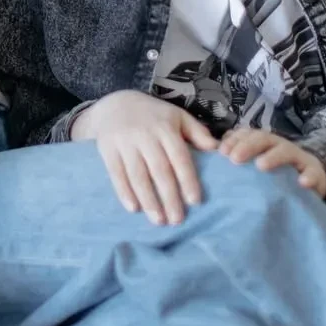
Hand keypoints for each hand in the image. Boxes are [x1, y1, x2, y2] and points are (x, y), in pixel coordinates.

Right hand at [73, 90, 217, 225]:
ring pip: (138, 175)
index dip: (187, 180)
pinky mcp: (108, 149)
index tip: (195, 201)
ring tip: (159, 221)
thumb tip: (217, 148)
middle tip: (177, 220)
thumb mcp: (177, 116)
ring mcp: (125, 143)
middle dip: (169, 197)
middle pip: (159, 170)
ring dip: (149, 200)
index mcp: (165, 128)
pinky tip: (134, 209)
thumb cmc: (153, 115)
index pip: (179, 157)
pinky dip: (124, 192)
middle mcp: (145, 135)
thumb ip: (197, 132)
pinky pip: (116, 174)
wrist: (115, 104)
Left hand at [219, 127, 325, 197]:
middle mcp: (278, 145)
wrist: (311, 176)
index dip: (233, 140)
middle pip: (262, 138)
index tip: (220, 153)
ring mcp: (297, 158)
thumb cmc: (275, 171)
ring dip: (273, 157)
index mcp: (261, 142)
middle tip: (234, 159)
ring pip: (285, 151)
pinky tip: (301, 183)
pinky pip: (312, 174)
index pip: (245, 134)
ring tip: (261, 166)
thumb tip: (208, 158)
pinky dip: (308, 177)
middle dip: (248, 146)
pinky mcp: (314, 173)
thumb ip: (236, 158)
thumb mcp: (255, 163)